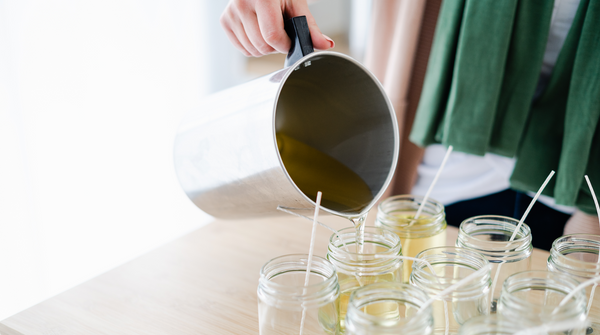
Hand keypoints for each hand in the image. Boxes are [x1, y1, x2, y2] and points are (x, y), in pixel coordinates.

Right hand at [220, 0, 334, 56]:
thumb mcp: (297, 4)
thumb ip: (310, 27)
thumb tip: (325, 45)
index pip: (273, 36)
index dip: (286, 44)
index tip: (291, 39)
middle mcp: (242, 3)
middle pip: (262, 46)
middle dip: (276, 46)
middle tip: (281, 32)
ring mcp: (231, 12)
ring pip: (252, 51)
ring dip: (265, 48)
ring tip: (270, 30)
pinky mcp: (225, 21)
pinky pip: (243, 49)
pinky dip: (254, 47)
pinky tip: (259, 32)